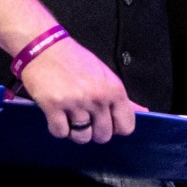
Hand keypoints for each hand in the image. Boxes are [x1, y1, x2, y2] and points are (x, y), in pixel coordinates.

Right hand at [20, 34, 136, 141]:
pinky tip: (57, 115)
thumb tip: (142, 112)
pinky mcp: (53, 106)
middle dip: (94, 132)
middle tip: (85, 119)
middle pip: (103, 136)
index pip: (126, 127)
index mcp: (114, 90)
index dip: (116, 128)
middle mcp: (97, 98)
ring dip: (75, 132)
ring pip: (82, 138)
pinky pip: (60, 132)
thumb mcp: (106, 76)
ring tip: (70, 117)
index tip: (106, 122)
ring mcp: (75, 103)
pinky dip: (58, 128)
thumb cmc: (75, 61)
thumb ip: (123, 98)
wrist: (44, 48)